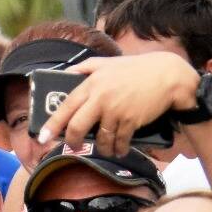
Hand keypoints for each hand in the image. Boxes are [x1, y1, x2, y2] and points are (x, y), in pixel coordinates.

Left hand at [40, 54, 200, 158]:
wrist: (169, 75)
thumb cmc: (136, 70)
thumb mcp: (108, 63)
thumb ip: (86, 67)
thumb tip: (66, 73)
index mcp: (92, 83)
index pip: (66, 106)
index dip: (52, 124)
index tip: (42, 137)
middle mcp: (101, 97)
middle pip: (76, 128)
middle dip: (72, 142)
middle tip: (73, 147)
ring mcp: (116, 110)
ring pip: (99, 139)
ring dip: (102, 148)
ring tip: (107, 147)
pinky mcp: (130, 121)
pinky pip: (119, 143)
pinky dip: (119, 148)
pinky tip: (120, 148)